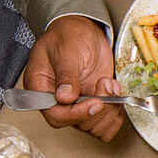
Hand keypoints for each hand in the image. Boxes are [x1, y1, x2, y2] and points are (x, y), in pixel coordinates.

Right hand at [22, 15, 124, 140]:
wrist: (83, 30)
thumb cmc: (68, 36)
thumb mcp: (66, 51)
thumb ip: (66, 74)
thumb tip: (64, 97)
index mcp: (41, 89)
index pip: (56, 116)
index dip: (77, 114)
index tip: (95, 102)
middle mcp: (58, 101)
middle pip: (78, 124)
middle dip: (98, 108)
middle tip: (104, 84)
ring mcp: (77, 104)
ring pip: (95, 126)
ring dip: (109, 109)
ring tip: (108, 84)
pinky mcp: (93, 103)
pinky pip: (106, 123)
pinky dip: (116, 112)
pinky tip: (115, 93)